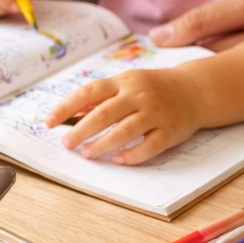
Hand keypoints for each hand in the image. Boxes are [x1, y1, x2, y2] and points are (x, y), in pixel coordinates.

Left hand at [45, 66, 203, 164]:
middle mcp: (138, 95)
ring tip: (87, 153)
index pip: (88, 92)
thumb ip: (100, 99)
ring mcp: (155, 113)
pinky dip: (133, 155)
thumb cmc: (152, 88)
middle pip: (104, 114)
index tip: (48, 121)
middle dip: (81, 130)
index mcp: (123, 82)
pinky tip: (119, 160)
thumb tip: (70, 114)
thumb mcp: (125, 84)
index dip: (66, 107)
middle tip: (67, 144)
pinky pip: (150, 146)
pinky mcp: (170, 131)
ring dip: (103, 144)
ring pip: (125, 131)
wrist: (194, 90)